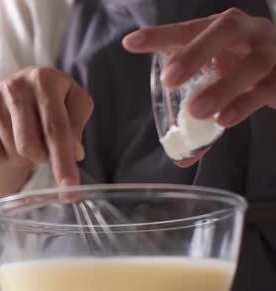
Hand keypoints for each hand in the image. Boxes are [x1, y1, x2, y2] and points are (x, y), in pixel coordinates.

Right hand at [0, 66, 92, 188]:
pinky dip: (7, 158)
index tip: (70, 188)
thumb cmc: (54, 98)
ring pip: (13, 154)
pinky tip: (12, 140)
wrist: (21, 85)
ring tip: (31, 139)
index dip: (64, 160)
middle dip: (44, 158)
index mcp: (44, 80)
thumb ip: (77, 125)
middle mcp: (15, 86)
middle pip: (29, 147)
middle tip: (49, 149)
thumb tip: (74, 153)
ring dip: (27, 158)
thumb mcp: (75, 102)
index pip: (55, 128)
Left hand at [123, 8, 275, 128]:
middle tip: (170, 79)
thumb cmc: (242, 72)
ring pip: (252, 63)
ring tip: (197, 111)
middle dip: (194, 53)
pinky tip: (226, 119)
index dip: (159, 35)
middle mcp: (246, 32)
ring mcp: (270, 51)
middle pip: (223, 31)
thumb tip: (179, 158)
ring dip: (223, 87)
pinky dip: (246, 103)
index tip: (131, 43)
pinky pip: (269, 87)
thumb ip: (194, 111)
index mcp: (218, 29)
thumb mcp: (215, 81)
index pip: (186, 28)